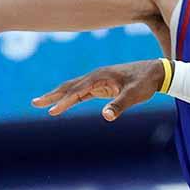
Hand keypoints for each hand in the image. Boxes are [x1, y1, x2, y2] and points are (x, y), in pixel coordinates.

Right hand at [31, 59, 165, 120]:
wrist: (155, 72)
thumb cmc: (144, 83)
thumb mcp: (134, 95)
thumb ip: (119, 105)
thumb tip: (106, 116)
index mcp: (100, 76)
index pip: (77, 91)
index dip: (64, 102)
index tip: (52, 112)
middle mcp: (95, 76)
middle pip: (69, 86)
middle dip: (52, 95)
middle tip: (34, 103)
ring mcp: (97, 80)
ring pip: (73, 88)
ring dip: (58, 95)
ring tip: (41, 103)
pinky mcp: (101, 85)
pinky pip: (81, 92)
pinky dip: (70, 98)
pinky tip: (62, 105)